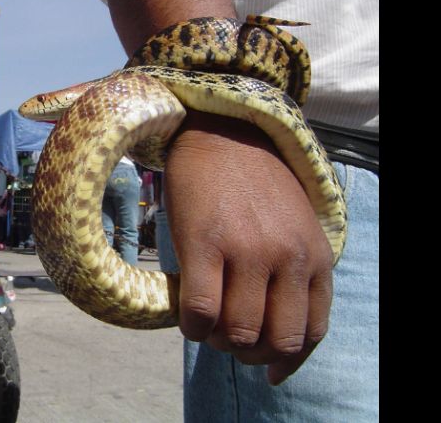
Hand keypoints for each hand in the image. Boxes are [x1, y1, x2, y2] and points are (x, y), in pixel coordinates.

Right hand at [164, 111, 332, 384]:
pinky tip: (187, 316)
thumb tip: (269, 322)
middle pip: (275, 340)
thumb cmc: (253, 184)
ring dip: (219, 342)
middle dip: (251, 353)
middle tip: (230, 342)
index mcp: (315, 255)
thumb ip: (292, 270)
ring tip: (207, 326)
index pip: (311, 331)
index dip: (289, 360)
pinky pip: (201, 312)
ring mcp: (247, 250)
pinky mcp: (204, 244)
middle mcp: (288, 257)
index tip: (270, 369)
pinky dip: (193, 327)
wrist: (221, 132)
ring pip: (238, 332)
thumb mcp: (294, 226)